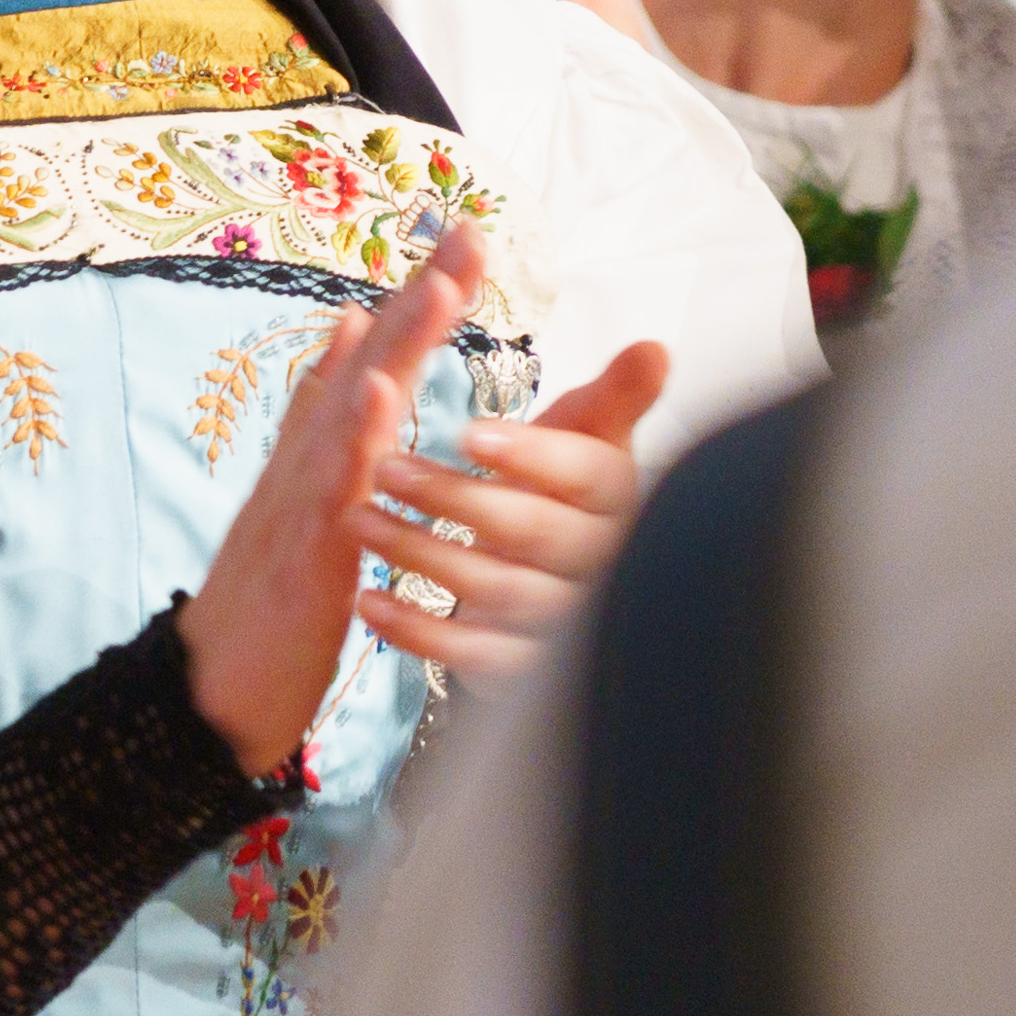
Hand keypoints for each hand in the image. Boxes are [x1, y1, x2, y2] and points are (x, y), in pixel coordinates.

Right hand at [177, 225, 479, 774]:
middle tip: (467, 235)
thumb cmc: (271, 601)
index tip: (467, 237)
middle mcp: (305, 461)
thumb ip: (325, 413)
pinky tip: (379, 396)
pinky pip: (331, 489)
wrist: (211, 690)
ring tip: (438, 290)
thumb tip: (350, 325)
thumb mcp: (306, 498)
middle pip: (366, 366)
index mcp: (318, 451)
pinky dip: (352, 438)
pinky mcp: (300, 553)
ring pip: (351, 411)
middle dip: (420, 299)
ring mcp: (298, 502)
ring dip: (396, 348)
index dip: (419, 298)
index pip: (374, 359)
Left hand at [353, 339, 670, 677]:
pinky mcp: (523, 667)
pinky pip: (470, 653)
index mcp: (616, 495)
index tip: (469, 431)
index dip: (530, 454)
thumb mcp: (587, 438)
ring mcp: (561, 619)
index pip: (584, 473)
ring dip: (419, 555)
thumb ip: (616, 396)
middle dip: (455, 498)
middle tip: (386, 468)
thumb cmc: (559, 494)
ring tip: (360, 520)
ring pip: (493, 588)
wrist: (553, 581)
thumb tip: (655, 348)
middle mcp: (598, 560)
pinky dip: (416, 630)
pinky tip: (368, 601)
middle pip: (532, 531)